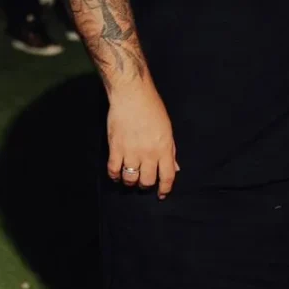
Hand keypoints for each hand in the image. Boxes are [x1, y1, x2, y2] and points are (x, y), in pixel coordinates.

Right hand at [107, 83, 178, 198]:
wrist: (132, 94)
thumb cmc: (152, 108)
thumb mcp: (167, 128)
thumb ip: (170, 150)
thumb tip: (174, 168)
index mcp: (164, 147)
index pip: (167, 176)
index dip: (164, 188)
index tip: (161, 194)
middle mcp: (149, 153)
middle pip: (147, 181)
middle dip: (146, 185)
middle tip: (144, 181)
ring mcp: (131, 151)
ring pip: (130, 179)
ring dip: (130, 182)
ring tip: (130, 177)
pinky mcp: (115, 148)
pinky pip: (114, 170)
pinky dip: (115, 175)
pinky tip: (117, 173)